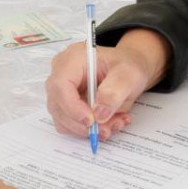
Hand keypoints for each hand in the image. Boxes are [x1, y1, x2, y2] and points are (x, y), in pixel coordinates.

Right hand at [44, 28, 170, 139]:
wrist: (129, 71)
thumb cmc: (127, 66)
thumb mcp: (128, 75)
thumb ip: (114, 93)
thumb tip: (99, 114)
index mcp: (74, 58)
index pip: (60, 85)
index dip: (72, 107)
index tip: (91, 121)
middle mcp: (62, 73)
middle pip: (58, 105)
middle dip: (82, 124)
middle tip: (106, 129)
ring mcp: (62, 90)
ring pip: (63, 119)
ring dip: (87, 129)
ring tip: (114, 122)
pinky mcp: (66, 105)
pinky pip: (70, 124)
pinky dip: (88, 129)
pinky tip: (108, 122)